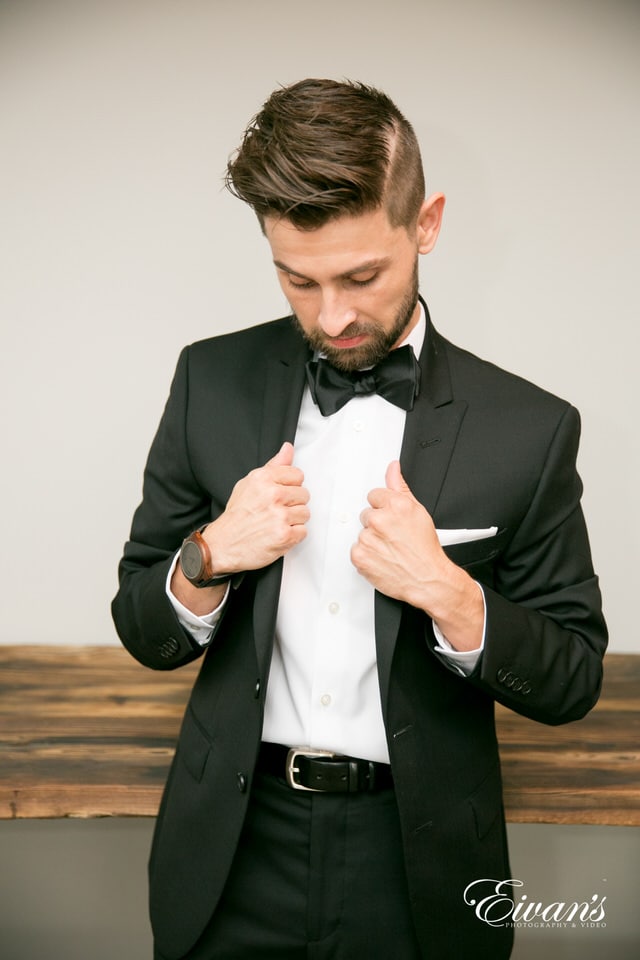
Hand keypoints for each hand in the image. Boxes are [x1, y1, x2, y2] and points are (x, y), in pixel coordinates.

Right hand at [171, 442, 308, 616]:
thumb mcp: (249, 484)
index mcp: (263, 478)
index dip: (290, 486)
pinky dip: (292, 535)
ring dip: (293, 520)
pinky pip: (303, 531)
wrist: (222, 545)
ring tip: (275, 523)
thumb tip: (288, 448)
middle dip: (292, 504)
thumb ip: (273, 466)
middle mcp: (273, 495)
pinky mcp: (285, 535)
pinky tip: (277, 534)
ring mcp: (280, 516)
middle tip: (275, 512)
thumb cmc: (236, 515)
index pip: (298, 475)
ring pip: (305, 513)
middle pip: (304, 494)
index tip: (279, 495)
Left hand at [351, 461, 482, 650]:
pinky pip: (356, 550)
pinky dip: (366, 556)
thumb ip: (400, 486)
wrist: (428, 578)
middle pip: (367, 514)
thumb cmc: (425, 549)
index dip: (384, 509)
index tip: (393, 520)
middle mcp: (380, 520)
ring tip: (390, 550)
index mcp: (395, 506)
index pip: (374, 496)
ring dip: (372, 541)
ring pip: (362, 533)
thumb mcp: (418, 512)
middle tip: (393, 537)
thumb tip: (393, 467)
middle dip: (378, 524)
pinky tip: (382, 558)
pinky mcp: (360, 556)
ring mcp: (368, 538)